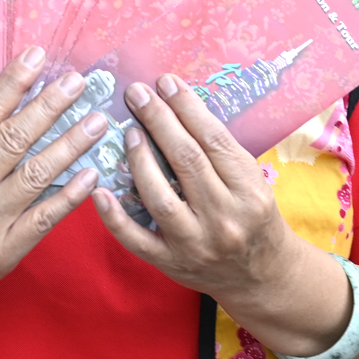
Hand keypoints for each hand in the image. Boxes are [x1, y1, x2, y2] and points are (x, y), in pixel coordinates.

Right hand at [0, 47, 106, 305]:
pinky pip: (44, 217)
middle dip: (50, 107)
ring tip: (96, 122)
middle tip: (78, 82)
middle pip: (13, 140)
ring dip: (70, 145)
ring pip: (35, 175)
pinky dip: (70, 195)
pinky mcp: (5, 251)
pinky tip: (92, 174)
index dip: (12, 83)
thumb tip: (16, 96)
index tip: (38, 57)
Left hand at [90, 73, 296, 302]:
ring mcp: (196, 243)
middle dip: (159, 121)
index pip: (214, 140)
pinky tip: (98, 190)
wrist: (260, 275)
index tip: (166, 83)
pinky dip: (114, 216)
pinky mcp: (171, 263)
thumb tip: (177, 106)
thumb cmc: (253, 216)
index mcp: (249, 191)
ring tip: (128, 131)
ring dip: (139, 160)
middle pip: (187, 160)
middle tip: (137, 93)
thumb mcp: (252, 181)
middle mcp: (224, 217)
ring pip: (160, 197)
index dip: (187, 107)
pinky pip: (136, 239)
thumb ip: (219, 151)